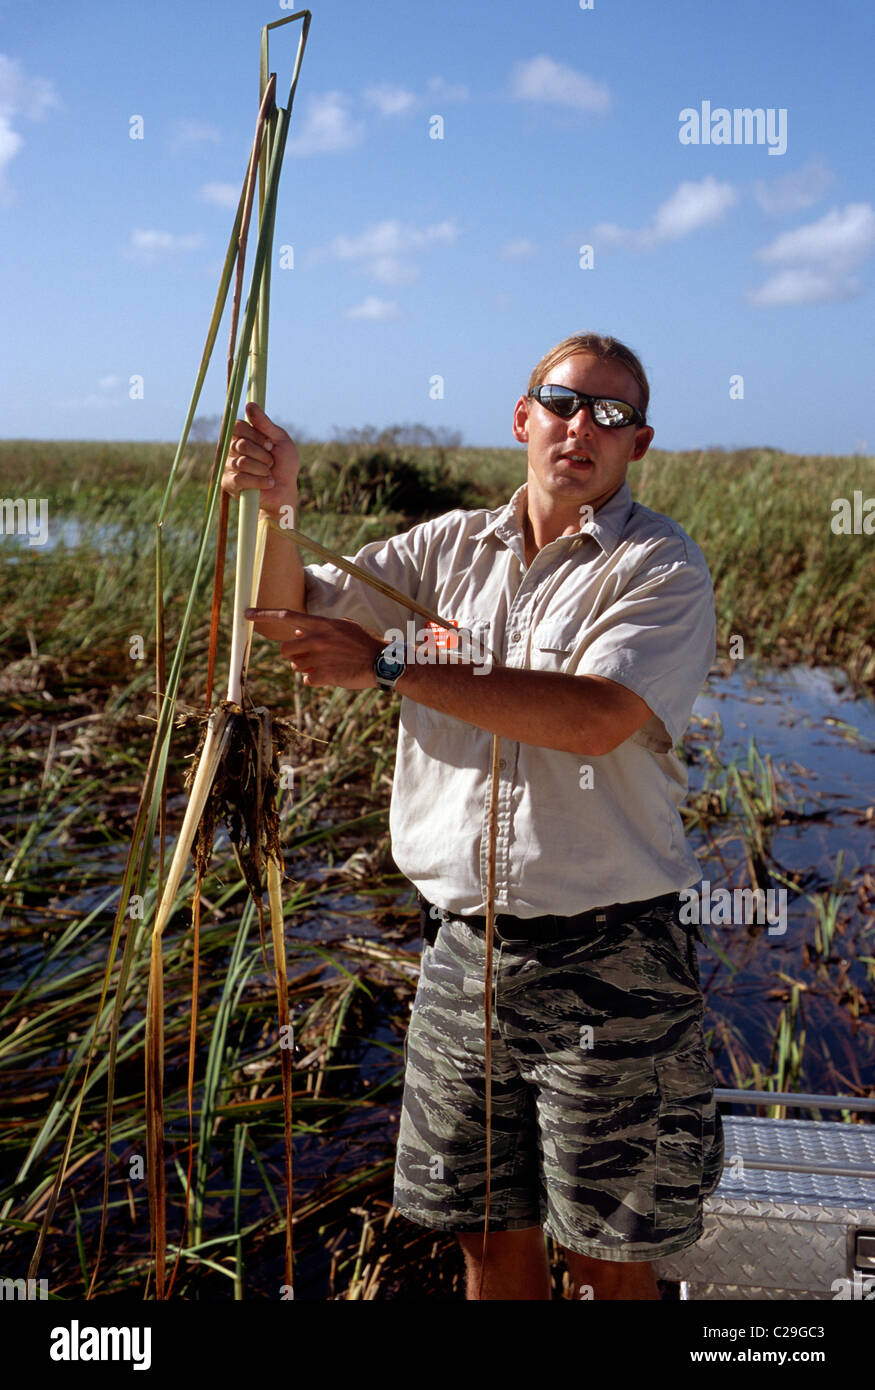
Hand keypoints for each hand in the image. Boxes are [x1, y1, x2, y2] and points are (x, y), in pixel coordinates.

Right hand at [221, 403, 299, 518]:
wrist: (285, 490)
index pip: (237, 426)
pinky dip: (260, 481)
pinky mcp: (229, 484)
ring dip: (263, 469)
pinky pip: (241, 478)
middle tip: (271, 462)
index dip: (256, 435)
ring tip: (269, 473)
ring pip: (242, 462)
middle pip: (241, 444)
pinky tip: (268, 483)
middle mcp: (231, 449)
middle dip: (263, 454)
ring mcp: (228, 466)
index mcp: (242, 436)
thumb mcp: (280, 440)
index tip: (270, 444)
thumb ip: (265, 423)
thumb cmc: (284, 464)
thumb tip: (250, 404)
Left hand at [245, 608, 385, 689]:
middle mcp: (317, 639)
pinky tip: (331, 674)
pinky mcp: (324, 675)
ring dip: (305, 667)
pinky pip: (307, 680)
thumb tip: (297, 630)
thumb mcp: (342, 626)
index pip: (286, 616)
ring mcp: (319, 658)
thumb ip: (319, 627)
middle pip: (285, 649)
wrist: (382, 661)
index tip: (246, 614)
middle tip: (308, 655)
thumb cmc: (363, 642)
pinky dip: (316, 679)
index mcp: (321, 624)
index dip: (264, 614)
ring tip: (325, 664)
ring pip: (296, 666)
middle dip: (292, 654)